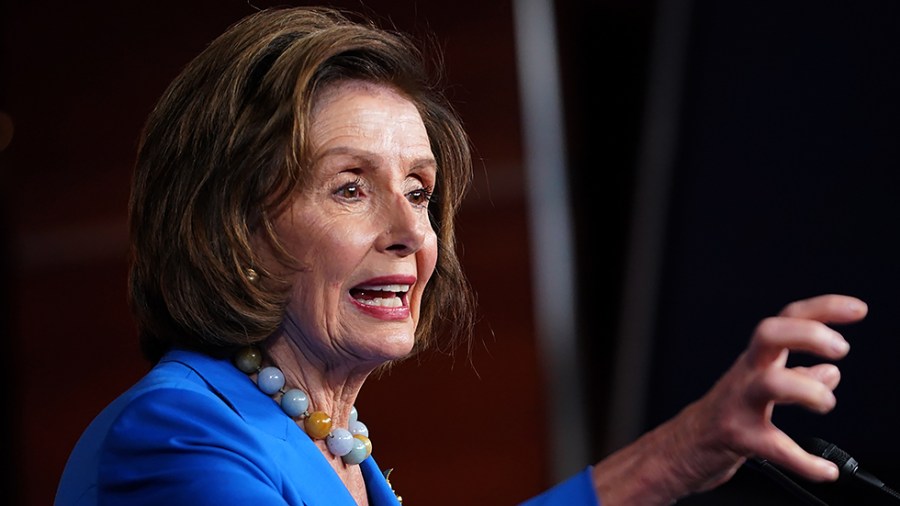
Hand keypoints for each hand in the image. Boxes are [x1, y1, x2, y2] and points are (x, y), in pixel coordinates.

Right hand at [591, 294, 866, 504]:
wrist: (683, 447)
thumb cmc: (725, 415)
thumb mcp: (762, 389)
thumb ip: (799, 377)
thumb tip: (831, 371)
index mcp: (757, 360)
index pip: (787, 320)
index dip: (823, 309)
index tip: (857, 309)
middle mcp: (746, 374)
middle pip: (770, 335)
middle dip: (809, 334)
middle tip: (840, 348)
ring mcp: (738, 404)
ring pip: (771, 383)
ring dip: (808, 390)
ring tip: (826, 404)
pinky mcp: (737, 436)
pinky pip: (775, 446)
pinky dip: (805, 461)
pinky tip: (824, 470)